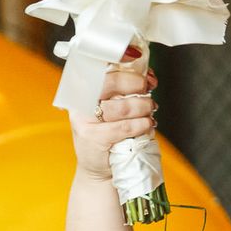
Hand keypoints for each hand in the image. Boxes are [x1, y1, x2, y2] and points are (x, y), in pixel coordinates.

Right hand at [67, 63, 155, 184]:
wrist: (99, 168)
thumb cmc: (108, 136)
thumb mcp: (111, 109)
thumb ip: (121, 91)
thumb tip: (147, 74)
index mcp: (82, 89)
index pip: (100, 68)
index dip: (122, 63)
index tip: (140, 64)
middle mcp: (80, 102)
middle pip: (111, 82)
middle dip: (136, 84)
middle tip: (148, 90)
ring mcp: (84, 120)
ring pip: (122, 106)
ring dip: (143, 107)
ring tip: (150, 110)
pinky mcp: (93, 137)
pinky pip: (124, 126)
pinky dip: (140, 125)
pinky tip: (147, 124)